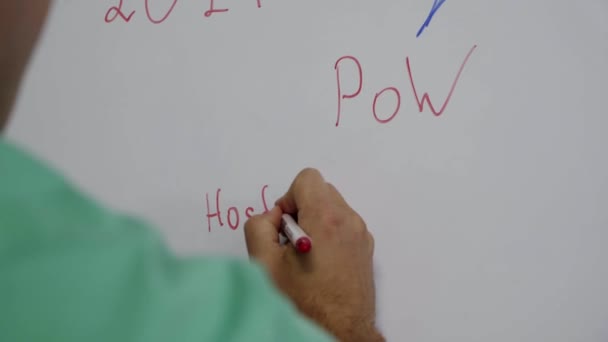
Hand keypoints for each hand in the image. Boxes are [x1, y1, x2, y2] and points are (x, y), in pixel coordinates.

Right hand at [244, 168, 383, 341]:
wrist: (338, 330)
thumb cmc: (303, 301)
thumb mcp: (264, 262)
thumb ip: (258, 226)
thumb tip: (271, 217)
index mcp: (325, 218)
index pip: (308, 178)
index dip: (289, 197)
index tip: (284, 224)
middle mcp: (348, 221)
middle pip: (322, 191)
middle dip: (302, 208)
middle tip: (291, 241)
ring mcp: (361, 235)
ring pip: (334, 208)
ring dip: (316, 222)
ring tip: (306, 255)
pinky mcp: (366, 249)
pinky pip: (344, 226)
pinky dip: (330, 234)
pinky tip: (320, 263)